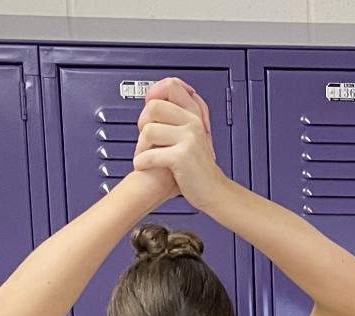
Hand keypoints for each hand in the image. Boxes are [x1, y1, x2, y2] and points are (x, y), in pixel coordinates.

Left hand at [135, 88, 222, 205]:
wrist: (213, 191)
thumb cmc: (198, 167)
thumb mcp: (193, 135)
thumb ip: (178, 118)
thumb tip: (154, 101)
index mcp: (194, 115)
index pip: (171, 85)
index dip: (154, 92)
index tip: (150, 108)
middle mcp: (192, 123)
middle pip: (154, 106)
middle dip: (142, 123)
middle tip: (145, 138)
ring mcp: (189, 139)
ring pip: (149, 130)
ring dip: (140, 146)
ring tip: (144, 155)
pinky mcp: (183, 156)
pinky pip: (151, 154)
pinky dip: (141, 162)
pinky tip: (143, 166)